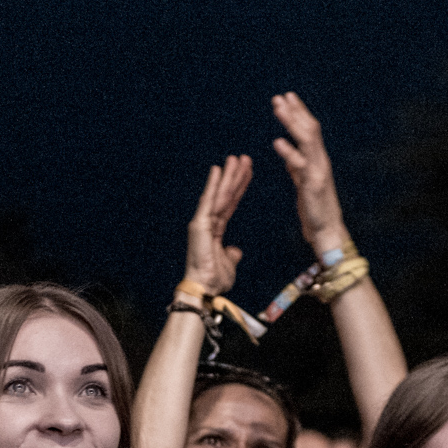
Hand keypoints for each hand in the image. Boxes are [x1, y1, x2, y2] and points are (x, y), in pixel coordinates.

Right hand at [184, 156, 251, 296]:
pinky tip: (218, 170)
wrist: (204, 289)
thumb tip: (235, 250)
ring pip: (219, 194)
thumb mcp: (229, 264)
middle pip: (226, 195)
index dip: (240, 188)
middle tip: (244, 158)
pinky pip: (208, 201)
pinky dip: (212, 184)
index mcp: (215, 230)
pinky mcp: (199, 224)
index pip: (230, 204)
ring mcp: (202, 222)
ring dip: (228, 175)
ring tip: (236, 158)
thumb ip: (232, 255)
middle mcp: (208, 223)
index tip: (247, 173)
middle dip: (236, 176)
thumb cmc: (213, 280)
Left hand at [271, 92, 350, 254]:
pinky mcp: (313, 185)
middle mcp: (320, 161)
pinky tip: (277, 141)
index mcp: (316, 160)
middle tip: (281, 96)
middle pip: (309, 129)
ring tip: (278, 108)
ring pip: (307, 140)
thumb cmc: (315, 211)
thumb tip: (289, 156)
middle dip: (296, 111)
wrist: (327, 232)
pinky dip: (289, 152)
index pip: (309, 130)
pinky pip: (300, 165)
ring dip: (292, 122)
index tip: (287, 97)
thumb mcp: (304, 184)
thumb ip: (298, 169)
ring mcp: (318, 171)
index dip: (299, 113)